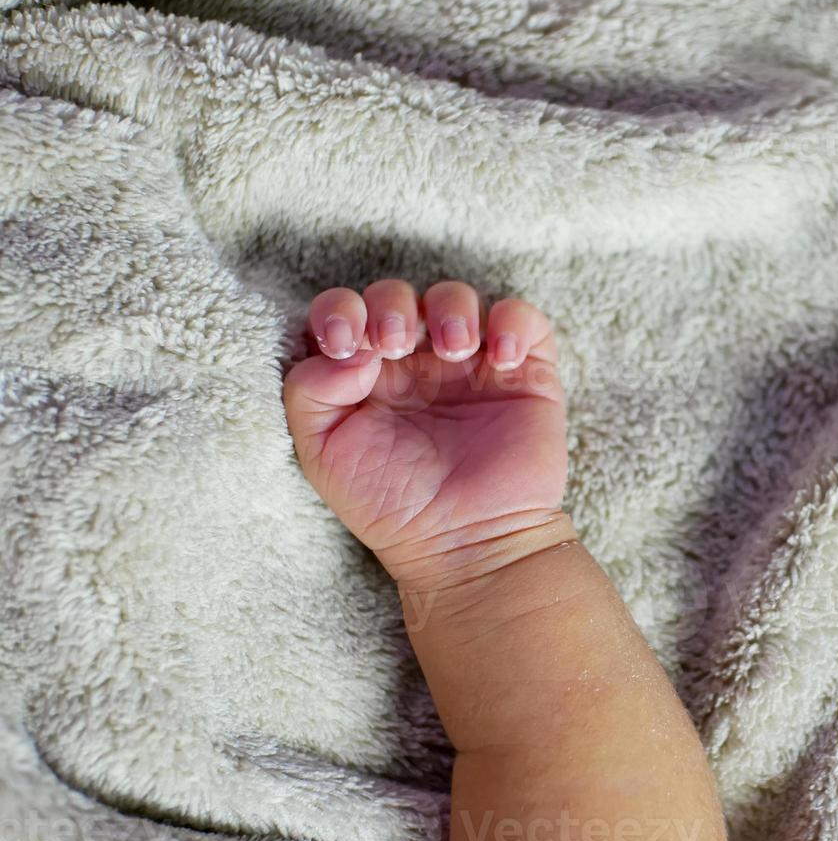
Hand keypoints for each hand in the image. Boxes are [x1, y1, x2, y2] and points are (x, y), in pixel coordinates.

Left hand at [282, 280, 567, 585]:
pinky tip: (500, 359)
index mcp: (366, 375)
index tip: (342, 344)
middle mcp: (417, 363)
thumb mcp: (322, 453)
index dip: (339, 310)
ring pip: (458, 296)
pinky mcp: (525, 373)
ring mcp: (472, 366)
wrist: (466, 545)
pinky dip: (512, 322)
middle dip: (392, 305)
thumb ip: (309, 390)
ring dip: (451, 308)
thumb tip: (351, 349)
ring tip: (453, 350)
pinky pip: (523, 319)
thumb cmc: (392, 506)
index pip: (346, 311)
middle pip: (399, 295)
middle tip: (394, 345)